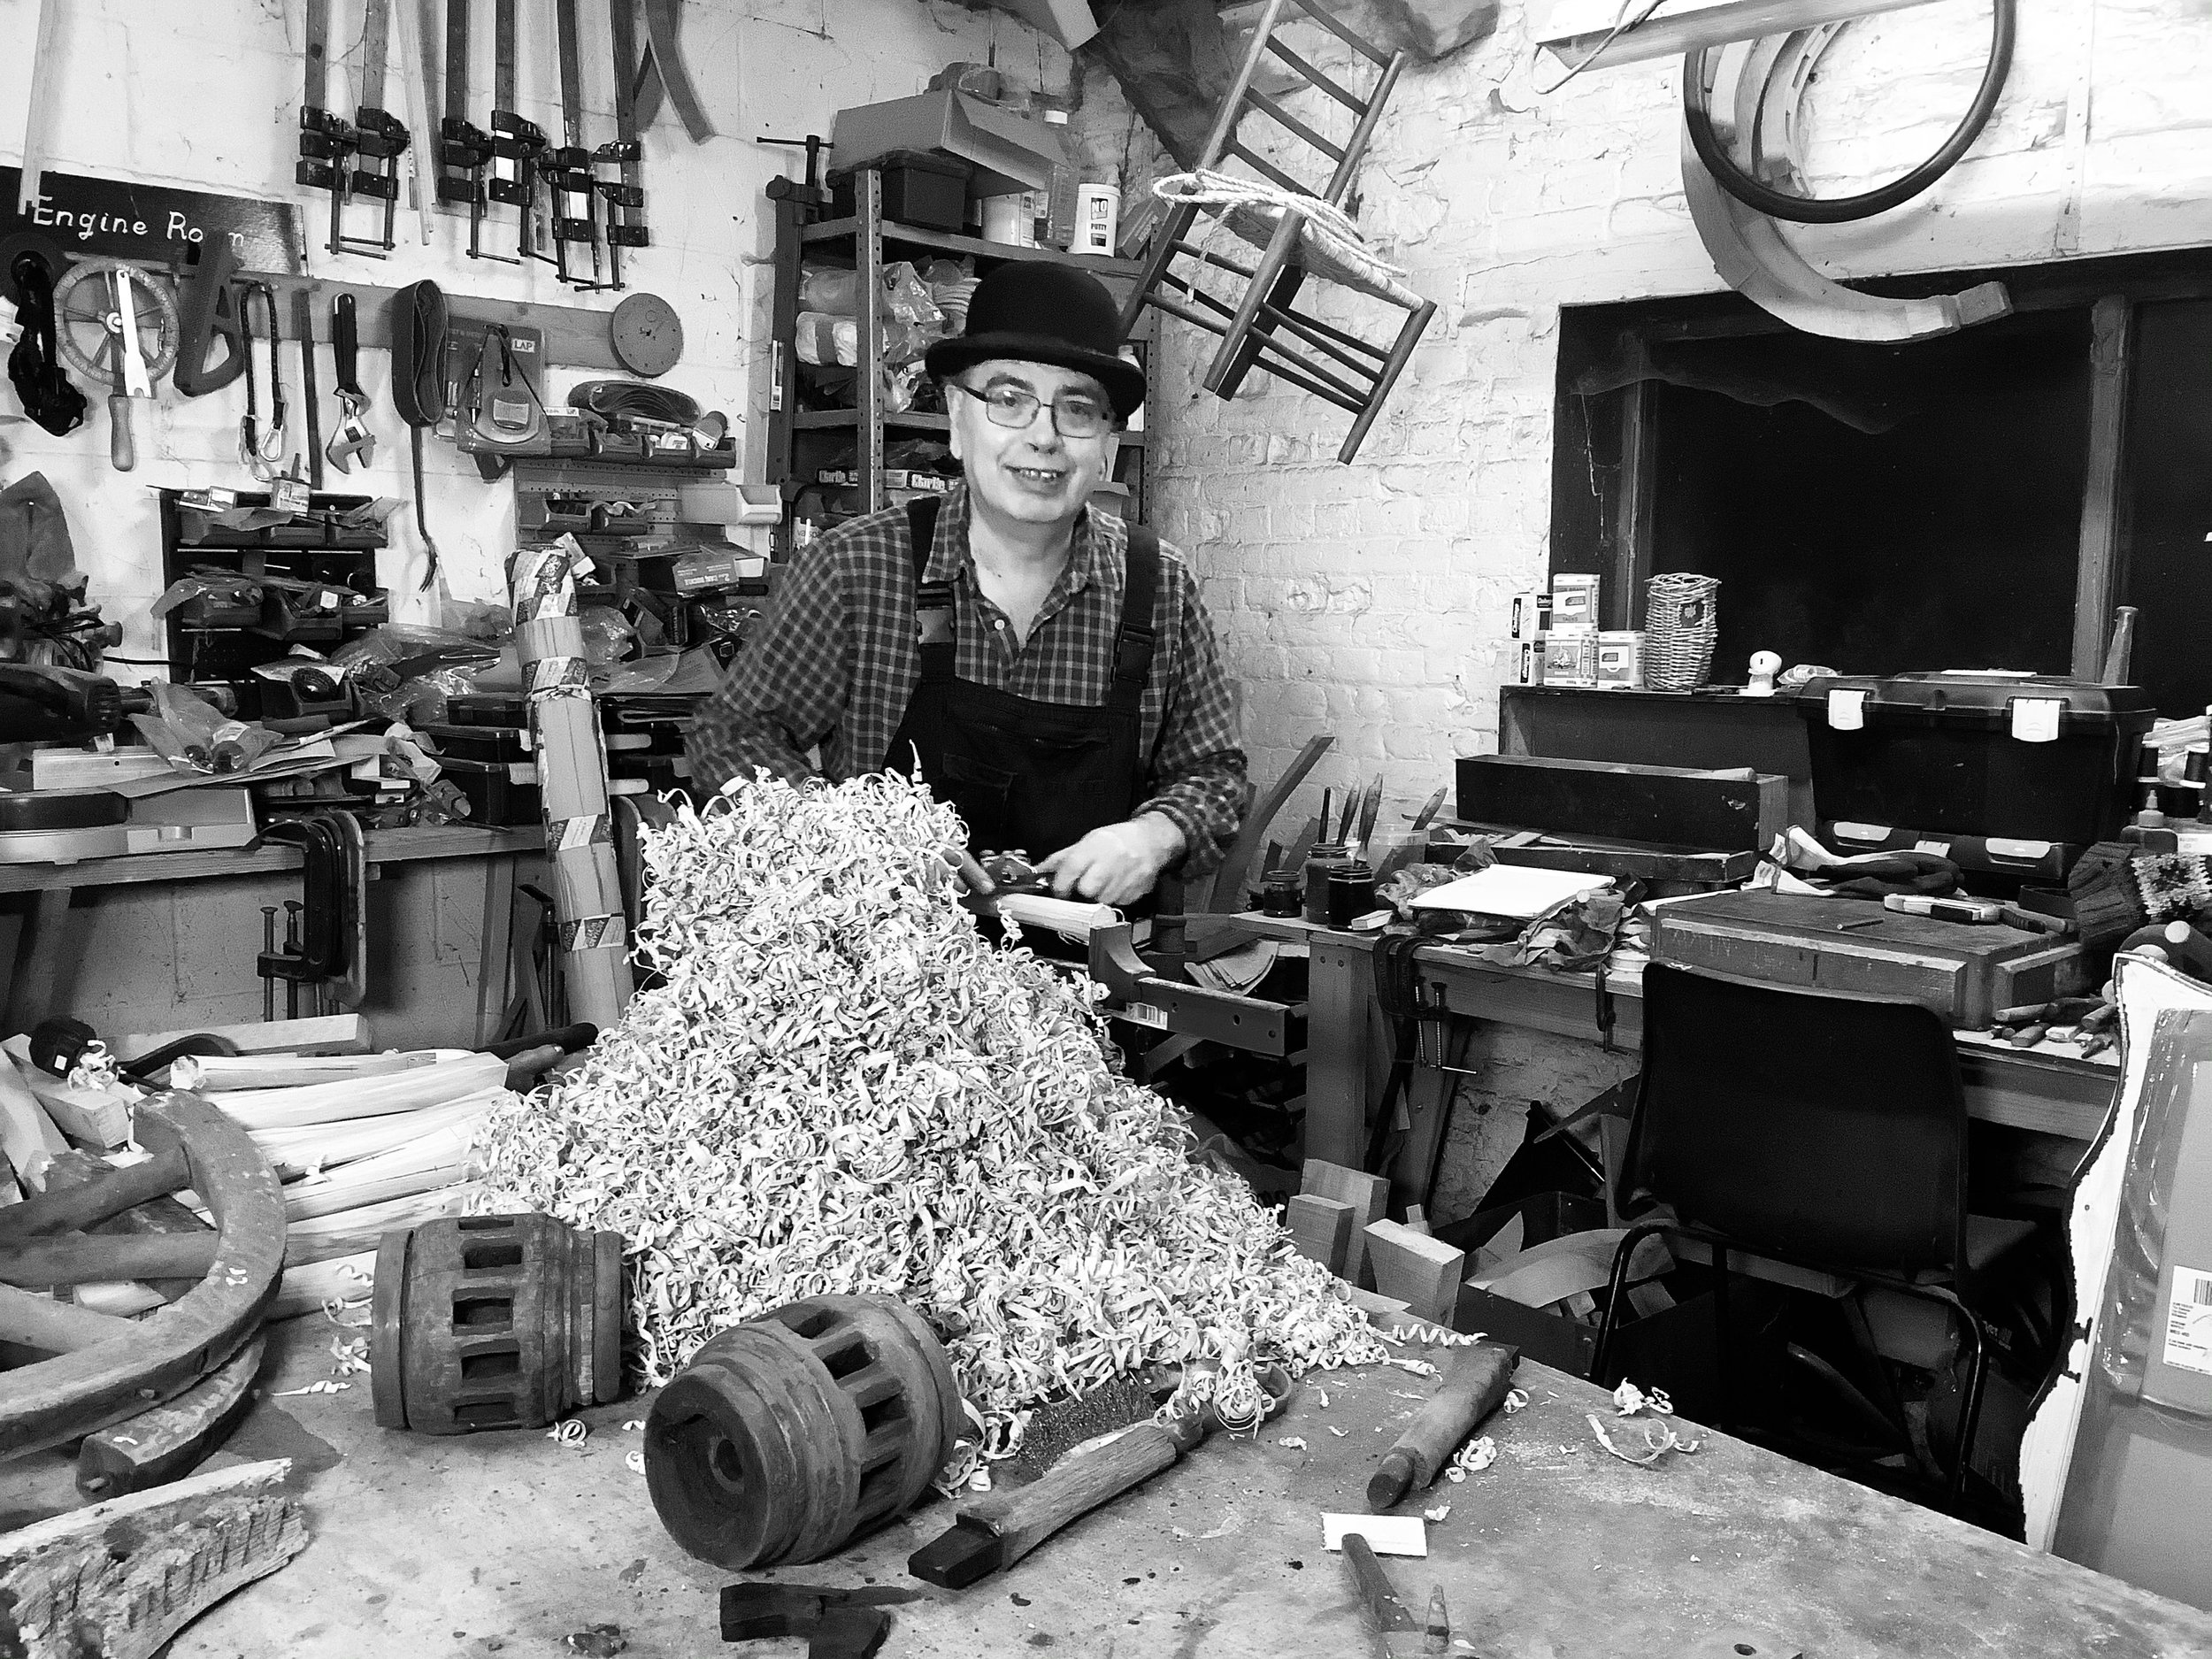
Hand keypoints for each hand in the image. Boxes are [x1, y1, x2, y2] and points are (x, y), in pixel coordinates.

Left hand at [1035, 815, 1184, 907]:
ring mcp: (1127, 878)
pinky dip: (1114, 898)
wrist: (1151, 841)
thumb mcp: (1087, 842)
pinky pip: (1117, 904)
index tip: (1060, 889)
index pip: (1071, 870)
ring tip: (1104, 882)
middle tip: (1084, 886)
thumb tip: (1039, 870)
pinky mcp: (1137, 891)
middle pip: (1087, 890)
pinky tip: (1117, 884)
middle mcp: (1111, 862)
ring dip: (1099, 896)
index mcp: (1095, 846)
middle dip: (1082, 891)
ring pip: (1102, 900)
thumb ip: (1062, 858)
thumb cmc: (1115, 840)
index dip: (1061, 884)